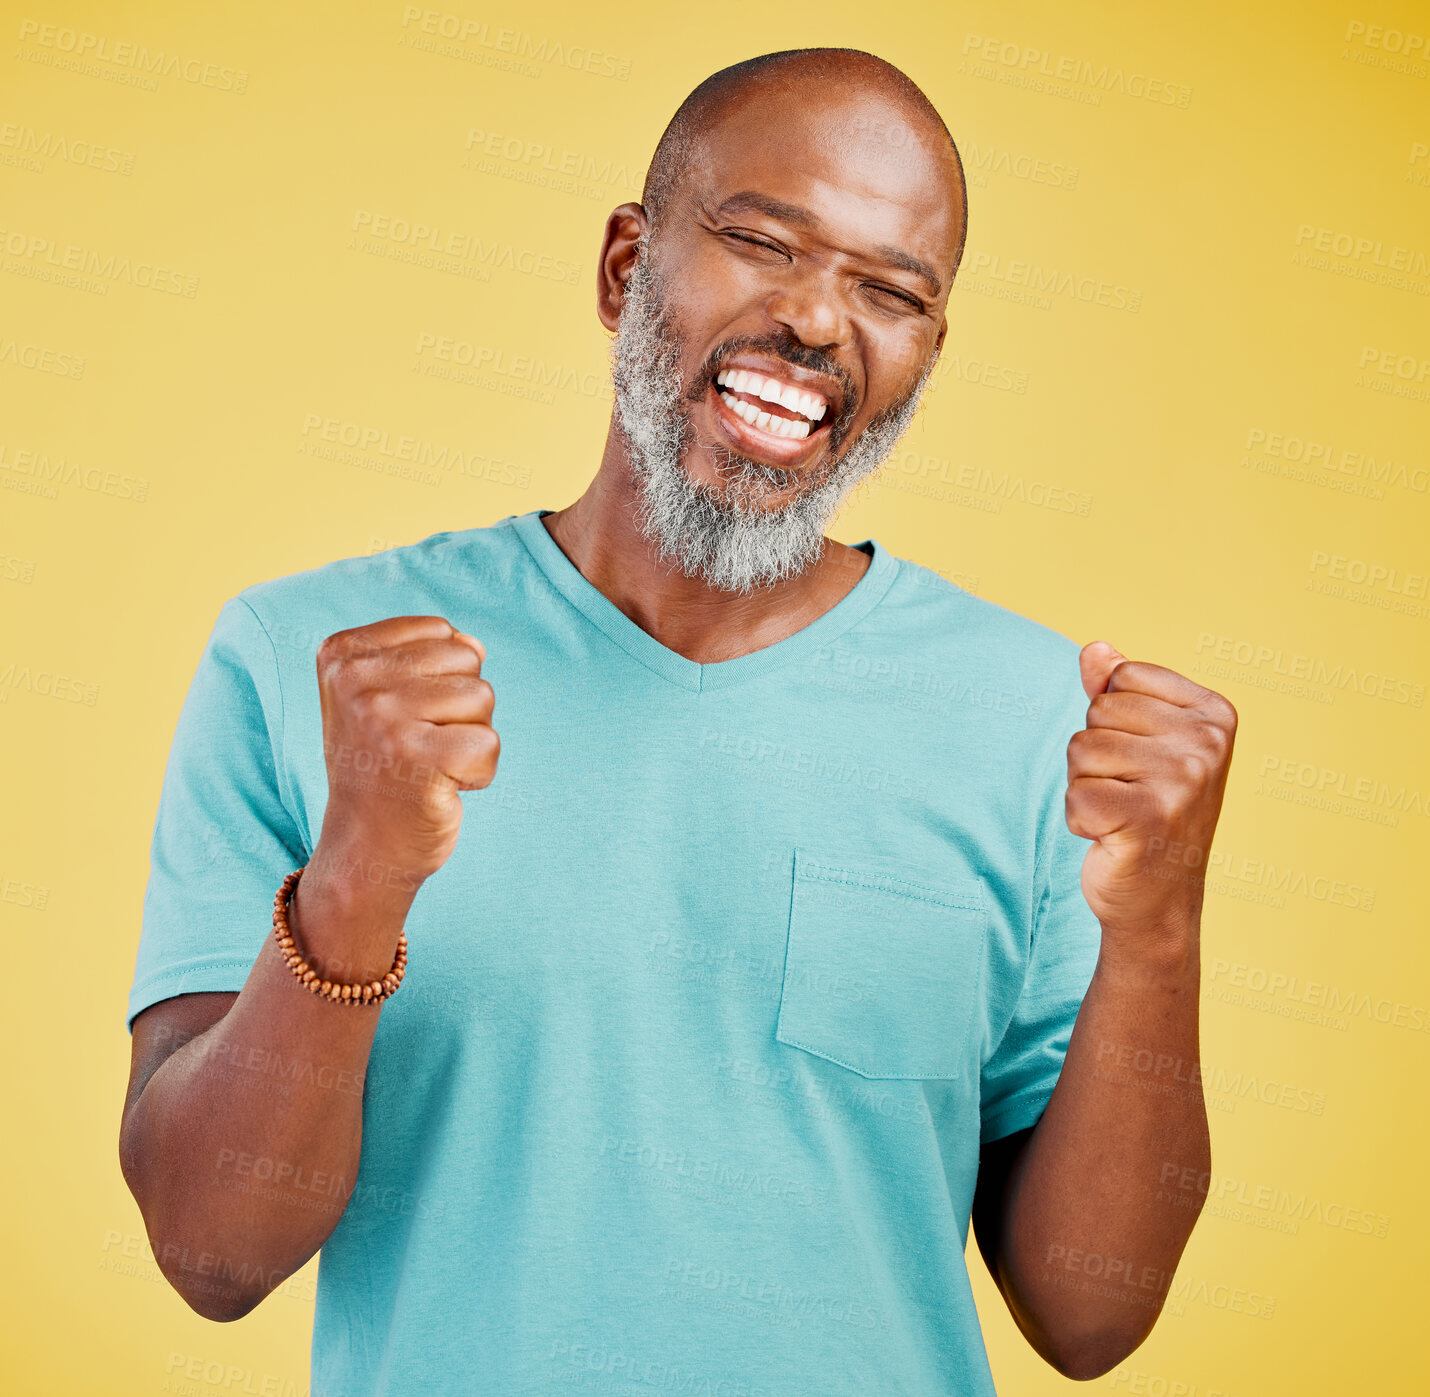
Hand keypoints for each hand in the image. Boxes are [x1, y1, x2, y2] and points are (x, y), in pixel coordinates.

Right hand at [311, 615, 498, 887]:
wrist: (364, 849)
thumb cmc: (385, 765)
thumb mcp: (389, 695)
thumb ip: (429, 655)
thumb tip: (476, 644)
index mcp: (343, 652)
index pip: (441, 631)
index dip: (439, 679)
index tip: (402, 718)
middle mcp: (355, 679)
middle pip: (467, 658)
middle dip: (460, 706)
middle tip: (419, 745)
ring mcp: (382, 717)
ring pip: (483, 697)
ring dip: (470, 738)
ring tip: (429, 764)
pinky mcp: (417, 757)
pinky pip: (490, 743)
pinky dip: (478, 774)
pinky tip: (440, 787)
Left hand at [1066, 641, 1236, 942]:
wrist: (1159, 901)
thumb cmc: (1149, 813)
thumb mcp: (1143, 744)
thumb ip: (1118, 692)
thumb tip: (1094, 649)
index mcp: (1214, 715)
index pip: (1121, 677)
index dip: (1114, 721)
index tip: (1143, 761)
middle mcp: (1207, 745)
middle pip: (1097, 713)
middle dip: (1096, 755)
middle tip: (1129, 793)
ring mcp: (1182, 782)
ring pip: (1080, 751)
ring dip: (1087, 787)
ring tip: (1123, 815)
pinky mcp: (1148, 817)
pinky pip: (1075, 795)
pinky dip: (1079, 821)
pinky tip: (1112, 838)